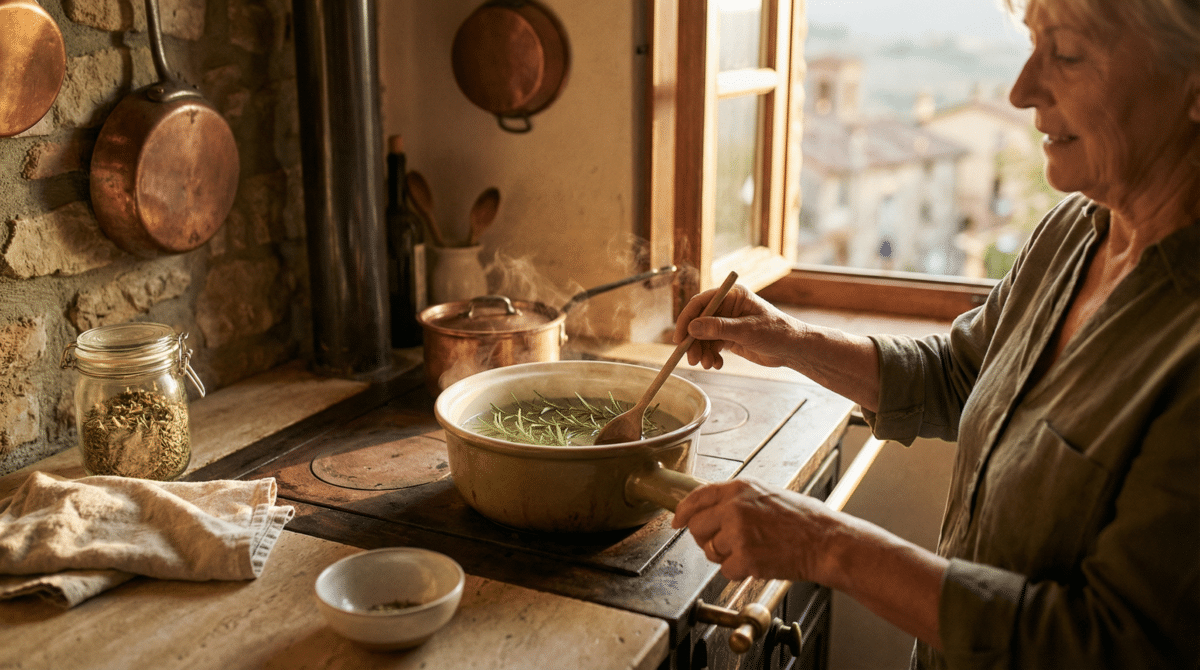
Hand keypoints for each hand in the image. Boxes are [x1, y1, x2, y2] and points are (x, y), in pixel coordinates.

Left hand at [671, 478, 837, 582]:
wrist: (826, 542)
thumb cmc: (804, 520)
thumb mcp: (767, 494)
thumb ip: (737, 499)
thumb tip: (711, 509)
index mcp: (739, 488)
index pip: (696, 498)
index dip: (682, 512)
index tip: (677, 521)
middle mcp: (734, 507)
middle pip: (697, 528)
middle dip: (706, 539)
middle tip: (725, 543)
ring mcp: (738, 533)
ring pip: (711, 551)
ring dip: (726, 556)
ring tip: (752, 550)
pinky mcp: (744, 557)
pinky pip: (726, 570)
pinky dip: (739, 571)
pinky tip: (759, 561)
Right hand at [672, 284, 804, 369]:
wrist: (793, 349)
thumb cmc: (776, 332)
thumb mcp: (747, 330)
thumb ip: (719, 328)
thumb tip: (693, 327)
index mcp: (732, 296)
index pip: (701, 303)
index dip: (686, 319)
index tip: (679, 338)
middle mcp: (727, 307)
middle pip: (699, 322)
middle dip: (694, 342)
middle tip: (692, 360)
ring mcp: (727, 322)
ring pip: (703, 336)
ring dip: (702, 352)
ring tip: (708, 365)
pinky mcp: (729, 337)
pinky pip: (712, 346)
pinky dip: (711, 356)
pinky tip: (717, 365)